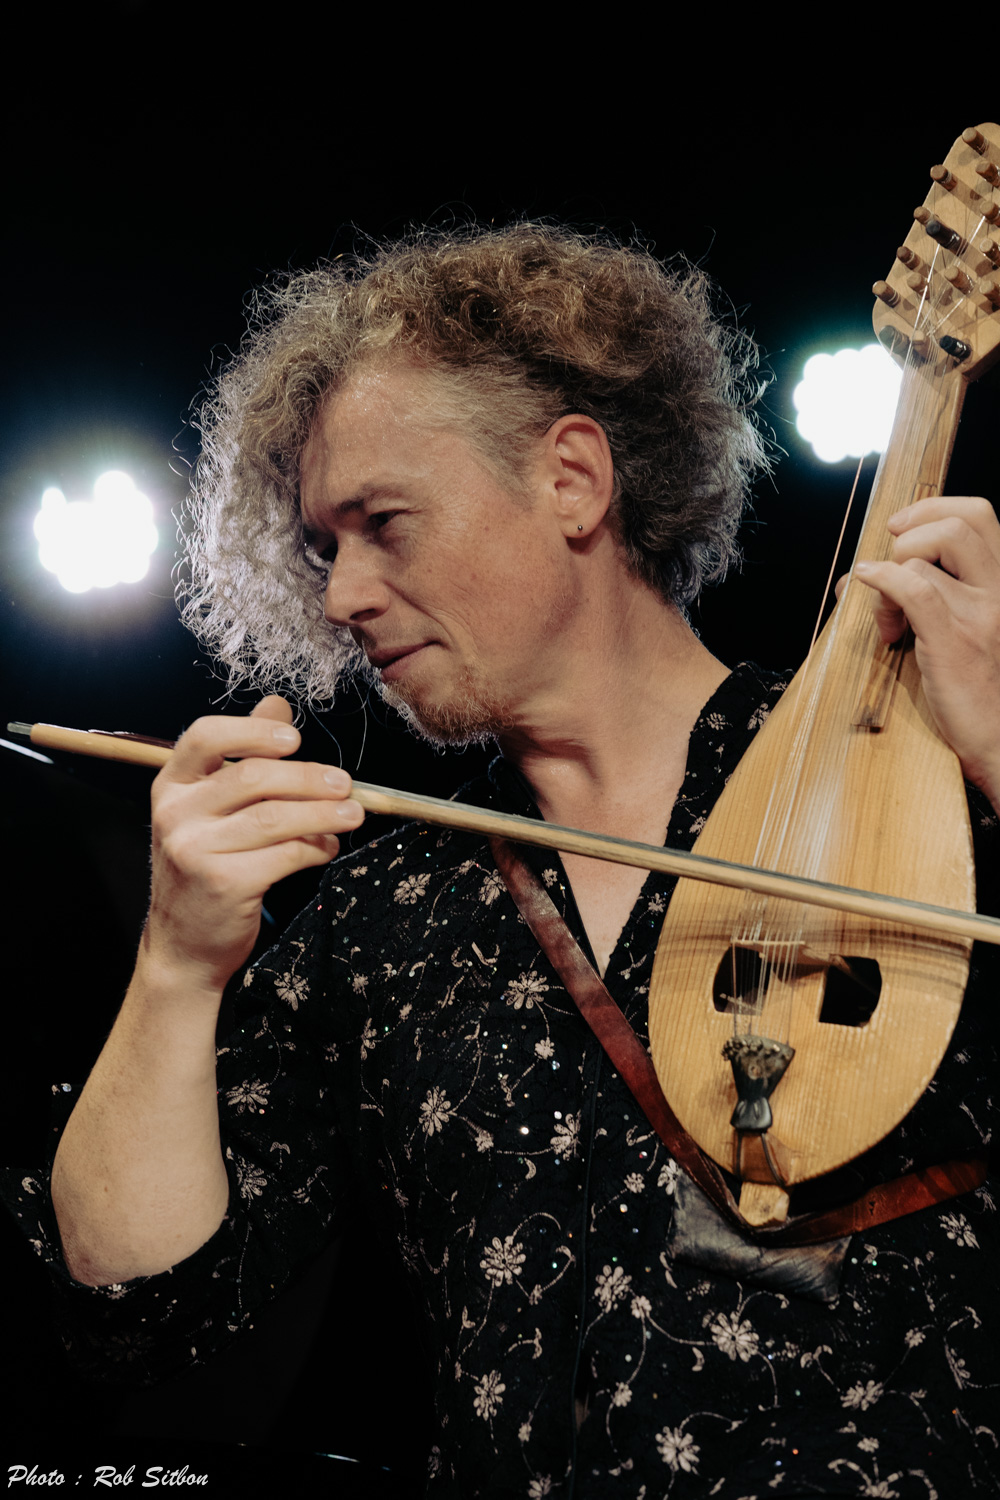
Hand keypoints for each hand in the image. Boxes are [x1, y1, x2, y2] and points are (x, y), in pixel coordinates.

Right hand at [142, 695, 362, 991]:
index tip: (294, 740)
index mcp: (172, 785)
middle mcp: (176, 814)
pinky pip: (285, 855)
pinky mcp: (223, 884)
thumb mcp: (211, 808)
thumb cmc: (206, 865)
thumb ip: (243, 755)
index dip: (252, 732)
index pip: (204, 737)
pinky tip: (328, 847)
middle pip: (252, 778)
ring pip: (275, 818)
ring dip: (324, 813)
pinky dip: (316, 847)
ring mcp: (195, 850)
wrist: (182, 944)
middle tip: (345, 783)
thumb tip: (278, 705)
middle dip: (308, 778)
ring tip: (352, 813)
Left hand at [848, 496, 999, 809]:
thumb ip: (929, 596)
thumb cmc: (976, 690)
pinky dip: (881, 582)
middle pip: (957, 523)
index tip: (901, 527)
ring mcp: (979, 614)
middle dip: (911, 533)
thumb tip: (863, 574)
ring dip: (890, 575)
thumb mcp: (962, 630)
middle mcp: (998, 592)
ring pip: (925, 558)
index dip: (933, 509)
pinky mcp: (954, 641)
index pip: (979, 515)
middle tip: (889, 560)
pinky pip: (913, 589)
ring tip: (888, 616)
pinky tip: (869, 592)